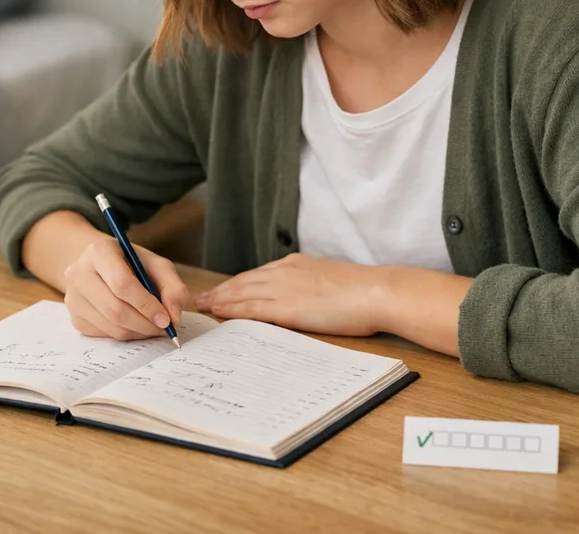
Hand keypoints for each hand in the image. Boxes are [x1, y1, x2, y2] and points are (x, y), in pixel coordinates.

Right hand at [63, 239, 189, 340]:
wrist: (101, 267)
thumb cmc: (131, 264)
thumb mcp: (156, 265)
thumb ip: (172, 286)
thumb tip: (174, 316)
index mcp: (99, 252)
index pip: (122, 284)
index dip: (146, 305)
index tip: (166, 319)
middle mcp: (78, 273)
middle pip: (115, 309)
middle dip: (145, 323)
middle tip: (165, 328)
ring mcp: (73, 298)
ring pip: (111, 326)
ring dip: (138, 332)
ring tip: (154, 326)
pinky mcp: (75, 318)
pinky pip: (105, 335)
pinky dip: (127, 335)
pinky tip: (136, 325)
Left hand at [194, 253, 383, 336]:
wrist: (375, 292)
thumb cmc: (364, 291)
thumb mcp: (332, 281)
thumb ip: (313, 287)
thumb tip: (308, 298)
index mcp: (297, 264)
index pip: (259, 274)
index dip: (239, 282)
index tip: (225, 288)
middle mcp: (285, 272)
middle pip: (244, 281)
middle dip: (222, 290)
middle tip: (203, 298)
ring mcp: (283, 288)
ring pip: (241, 293)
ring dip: (220, 300)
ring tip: (204, 306)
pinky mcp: (285, 307)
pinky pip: (250, 309)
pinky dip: (232, 311)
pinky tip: (219, 314)